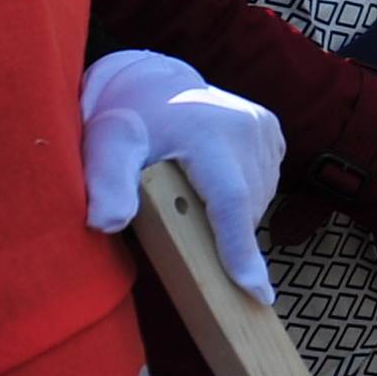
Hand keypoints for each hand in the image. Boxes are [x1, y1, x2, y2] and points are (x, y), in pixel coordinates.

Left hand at [81, 51, 285, 304]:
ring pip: (259, 199)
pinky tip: (213, 184)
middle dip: (221, 234)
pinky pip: (265, 182)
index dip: (241, 250)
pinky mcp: (271, 129)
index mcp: (207, 131)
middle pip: (244, 208)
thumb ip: (106, 183)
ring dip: (233, 215)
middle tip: (184, 228)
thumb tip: (105, 223)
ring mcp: (263, 126)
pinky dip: (244, 194)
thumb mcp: (105, 148)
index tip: (257, 294)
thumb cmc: (123, 120)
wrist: (146, 81)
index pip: (230, 200)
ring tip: (196, 201)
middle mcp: (245, 125)